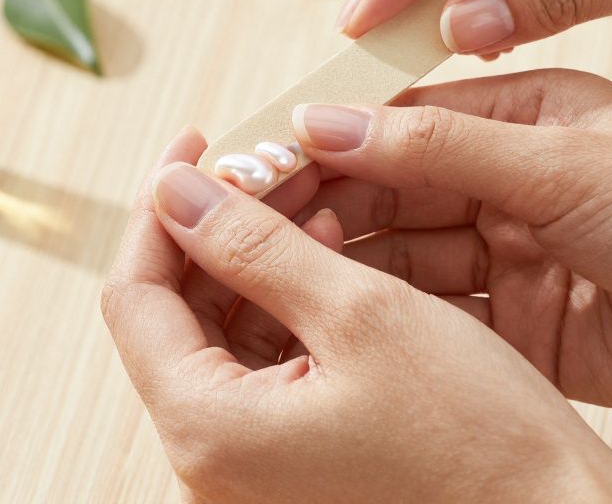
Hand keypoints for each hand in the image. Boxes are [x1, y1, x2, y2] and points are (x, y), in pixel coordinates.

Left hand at [102, 127, 611, 502]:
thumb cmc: (477, 434)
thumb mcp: (362, 314)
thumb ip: (253, 246)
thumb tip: (176, 192)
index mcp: (207, 429)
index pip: (134, 296)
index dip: (160, 209)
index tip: (196, 145)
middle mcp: (209, 460)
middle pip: (172, 313)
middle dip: (214, 226)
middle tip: (263, 162)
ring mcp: (247, 465)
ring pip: (217, 333)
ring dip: (253, 258)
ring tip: (308, 199)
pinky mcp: (287, 461)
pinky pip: (258, 366)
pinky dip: (284, 304)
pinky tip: (328, 255)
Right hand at [291, 68, 611, 423]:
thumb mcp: (569, 165)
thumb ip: (443, 147)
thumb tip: (331, 121)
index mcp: (524, 112)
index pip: (400, 117)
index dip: (329, 135)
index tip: (259, 153)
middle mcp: (508, 180)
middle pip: (388, 187)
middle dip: (324, 201)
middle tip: (248, 218)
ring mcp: (510, 253)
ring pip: (402, 253)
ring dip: (347, 258)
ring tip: (276, 266)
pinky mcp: (518, 323)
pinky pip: (433, 313)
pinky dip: (386, 313)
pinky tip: (338, 312)